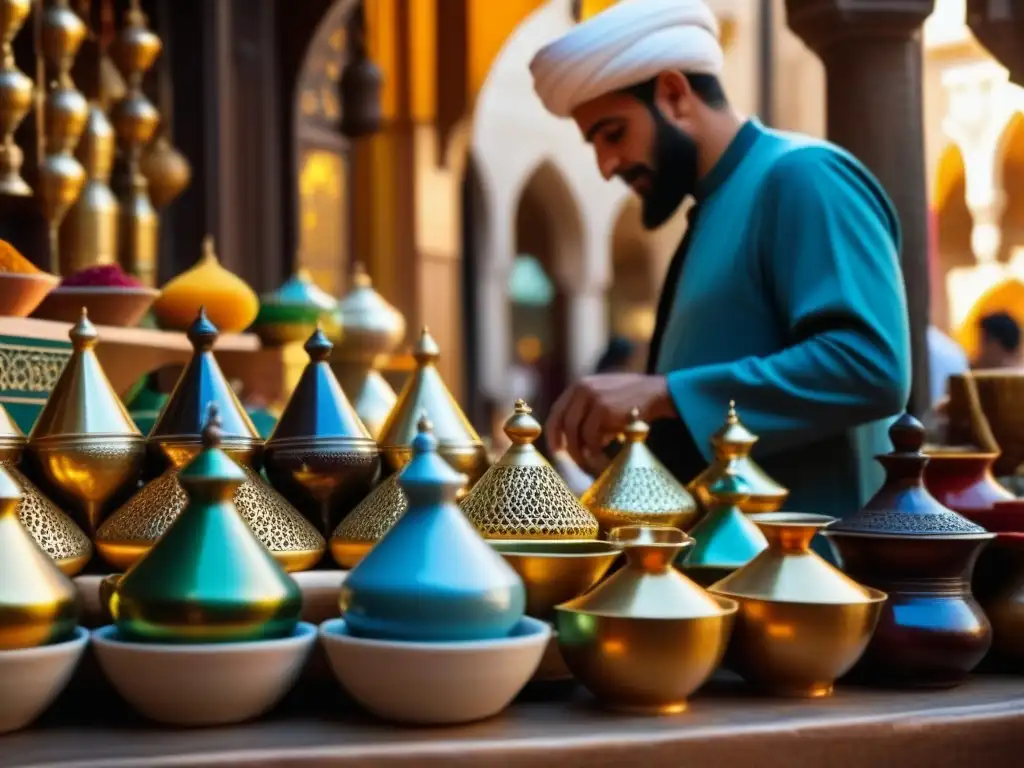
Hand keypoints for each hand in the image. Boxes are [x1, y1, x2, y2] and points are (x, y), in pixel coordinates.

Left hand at [545, 374, 676, 466]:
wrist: (656, 393)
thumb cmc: (632, 402)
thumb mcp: (604, 401)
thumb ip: (587, 416)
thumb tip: (574, 445)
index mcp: (579, 386)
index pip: (556, 411)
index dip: (553, 433)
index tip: (556, 450)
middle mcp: (581, 389)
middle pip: (561, 423)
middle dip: (563, 446)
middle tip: (570, 462)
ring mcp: (591, 397)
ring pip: (574, 432)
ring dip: (580, 453)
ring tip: (589, 464)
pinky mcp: (602, 408)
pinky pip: (590, 437)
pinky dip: (594, 452)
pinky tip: (601, 458)